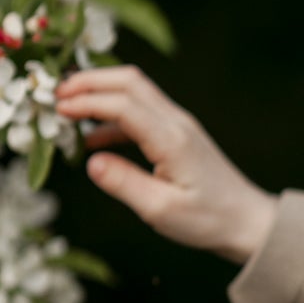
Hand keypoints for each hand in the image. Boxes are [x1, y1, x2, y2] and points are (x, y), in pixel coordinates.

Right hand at [55, 64, 276, 263]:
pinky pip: (140, 112)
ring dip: (99, 93)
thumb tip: (90, 161)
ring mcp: (179, 125)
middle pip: (129, 81)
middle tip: (55, 92)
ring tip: (66, 111)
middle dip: (89, 81)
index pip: (122, 104)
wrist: (248, 222)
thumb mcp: (161, 211)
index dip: (86, 101)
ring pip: (135, 91)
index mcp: (172, 139)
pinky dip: (113, 117)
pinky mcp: (177, 135)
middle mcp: (176, 123)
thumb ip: (123, 184)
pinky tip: (93, 140)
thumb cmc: (209, 220)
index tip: (56, 107)